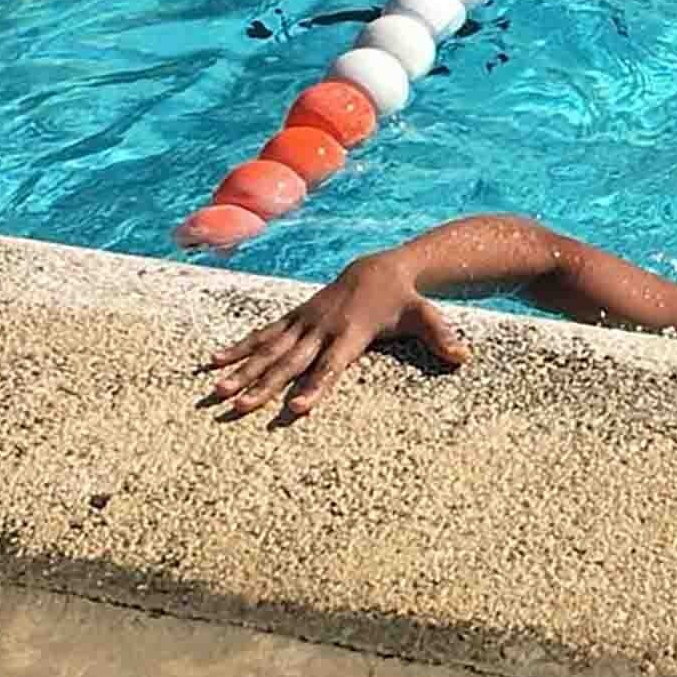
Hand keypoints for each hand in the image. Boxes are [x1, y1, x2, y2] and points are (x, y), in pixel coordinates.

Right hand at [205, 254, 469, 415]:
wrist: (381, 268)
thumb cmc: (405, 301)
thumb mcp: (427, 317)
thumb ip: (442, 337)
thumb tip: (463, 356)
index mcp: (351, 334)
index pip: (331, 366)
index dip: (315, 386)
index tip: (297, 408)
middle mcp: (323, 328)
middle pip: (291, 361)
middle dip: (264, 385)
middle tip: (238, 407)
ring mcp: (305, 321)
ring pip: (269, 348)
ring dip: (242, 369)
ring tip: (216, 391)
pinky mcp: (295, 316)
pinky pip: (262, 333)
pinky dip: (238, 347)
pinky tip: (212, 362)